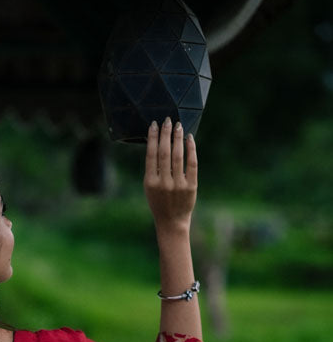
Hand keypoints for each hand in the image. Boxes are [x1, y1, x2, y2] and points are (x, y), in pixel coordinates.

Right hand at [143, 118, 197, 233]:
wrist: (171, 221)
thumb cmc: (159, 202)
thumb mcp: (150, 187)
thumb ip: (153, 169)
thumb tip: (158, 143)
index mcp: (150, 182)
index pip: (151, 155)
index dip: (153, 138)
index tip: (154, 124)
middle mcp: (163, 183)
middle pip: (164, 152)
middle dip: (166, 134)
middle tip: (168, 120)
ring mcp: (178, 185)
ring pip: (178, 156)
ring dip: (178, 138)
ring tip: (178, 126)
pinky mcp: (191, 186)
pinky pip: (192, 163)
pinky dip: (191, 149)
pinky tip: (189, 139)